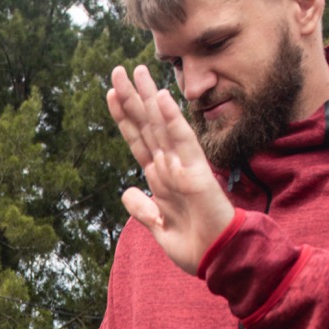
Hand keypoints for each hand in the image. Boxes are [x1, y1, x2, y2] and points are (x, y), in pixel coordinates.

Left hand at [106, 64, 235, 273]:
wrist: (218, 259)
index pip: (137, 140)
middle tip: (116, 69)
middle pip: (146, 125)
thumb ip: (142, 210)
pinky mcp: (197, 172)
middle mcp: (169, 166)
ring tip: (135, 71)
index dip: (123, 117)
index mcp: (159, 177)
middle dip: (131, 98)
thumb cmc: (194, 244)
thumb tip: (127, 192)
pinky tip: (161, 97)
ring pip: (160, 125)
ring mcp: (183, 165)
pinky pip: (182, 140)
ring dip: (147, 97)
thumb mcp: (159, 227)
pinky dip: (171, 119)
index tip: (110, 93)